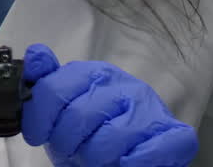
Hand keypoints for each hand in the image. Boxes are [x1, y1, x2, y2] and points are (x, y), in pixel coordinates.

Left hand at [22, 44, 197, 166]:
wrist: (126, 159)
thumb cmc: (91, 134)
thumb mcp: (62, 110)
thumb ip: (47, 84)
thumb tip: (35, 56)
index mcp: (95, 74)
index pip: (54, 90)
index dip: (40, 118)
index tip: (38, 135)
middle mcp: (126, 86)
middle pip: (79, 115)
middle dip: (68, 142)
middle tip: (73, 151)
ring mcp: (152, 109)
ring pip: (111, 138)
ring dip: (96, 158)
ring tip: (96, 159)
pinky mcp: (177, 137)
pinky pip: (148, 154)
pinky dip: (130, 165)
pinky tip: (123, 164)